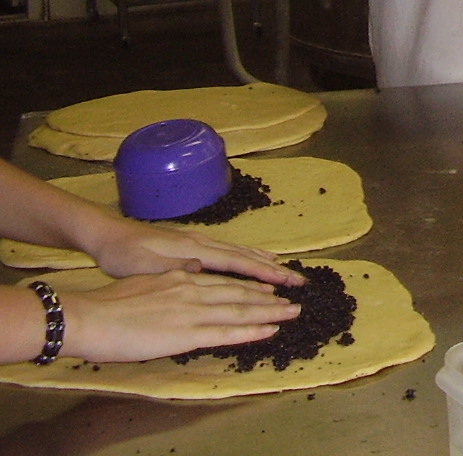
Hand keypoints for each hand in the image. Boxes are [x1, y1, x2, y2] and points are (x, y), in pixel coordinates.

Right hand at [62, 269, 300, 362]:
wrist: (91, 316)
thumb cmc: (110, 301)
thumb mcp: (147, 278)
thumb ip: (172, 278)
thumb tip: (190, 274)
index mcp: (183, 276)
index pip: (224, 279)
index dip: (250, 283)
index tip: (270, 286)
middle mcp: (194, 288)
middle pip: (240, 292)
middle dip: (269, 295)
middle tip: (292, 297)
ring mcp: (193, 310)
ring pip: (240, 310)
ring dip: (269, 312)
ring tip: (291, 312)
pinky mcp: (187, 332)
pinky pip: (227, 332)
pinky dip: (251, 331)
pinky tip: (269, 330)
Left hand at [87, 216, 304, 286]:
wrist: (107, 235)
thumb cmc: (122, 255)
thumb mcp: (142, 267)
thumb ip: (173, 269)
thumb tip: (201, 268)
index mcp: (195, 250)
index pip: (237, 263)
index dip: (264, 274)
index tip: (288, 283)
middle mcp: (203, 244)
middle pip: (245, 256)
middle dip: (273, 270)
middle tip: (298, 281)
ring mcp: (199, 242)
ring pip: (239, 252)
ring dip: (262, 262)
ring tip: (283, 270)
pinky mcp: (192, 245)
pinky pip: (228, 251)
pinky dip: (246, 256)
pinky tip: (250, 259)